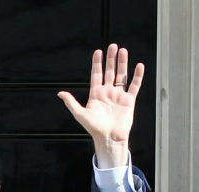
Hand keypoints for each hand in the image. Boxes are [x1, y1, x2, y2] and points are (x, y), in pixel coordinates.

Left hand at [58, 44, 144, 167]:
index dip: (97, 63)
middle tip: (112, 46)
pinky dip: (137, 76)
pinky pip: (134, 85)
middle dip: (110, 59)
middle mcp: (107, 92)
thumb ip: (71, 102)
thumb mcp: (79, 114)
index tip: (98, 51)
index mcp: (96, 94)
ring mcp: (118, 95)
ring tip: (123, 51)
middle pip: (110, 72)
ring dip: (122, 63)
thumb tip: (60, 93)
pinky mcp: (129, 100)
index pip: (96, 74)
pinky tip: (138, 66)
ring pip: (122, 75)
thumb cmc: (94, 128)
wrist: (108, 137)